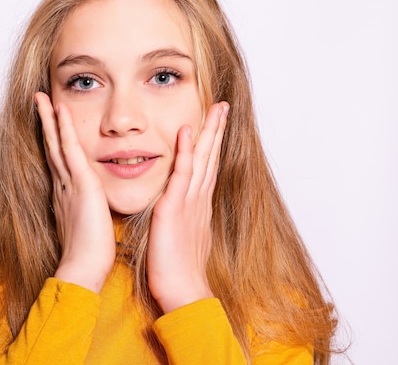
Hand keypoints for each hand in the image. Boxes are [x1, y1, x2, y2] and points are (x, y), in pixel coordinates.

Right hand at [35, 92, 115, 292]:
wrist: (83, 269)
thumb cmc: (89, 255)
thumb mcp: (89, 228)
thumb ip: (88, 215)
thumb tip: (93, 211)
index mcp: (66, 197)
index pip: (59, 162)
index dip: (53, 142)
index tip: (51, 127)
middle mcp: (62, 187)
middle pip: (52, 148)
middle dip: (45, 124)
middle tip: (39, 102)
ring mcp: (68, 184)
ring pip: (56, 144)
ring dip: (49, 119)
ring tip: (42, 97)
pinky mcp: (80, 184)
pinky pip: (70, 149)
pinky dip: (63, 128)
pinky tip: (60, 109)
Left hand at [147, 102, 228, 312]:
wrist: (182, 292)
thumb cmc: (178, 270)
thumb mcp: (182, 237)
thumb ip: (183, 220)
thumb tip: (180, 213)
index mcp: (198, 206)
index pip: (207, 168)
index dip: (212, 145)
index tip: (215, 124)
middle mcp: (198, 200)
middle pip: (211, 158)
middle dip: (217, 131)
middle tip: (222, 106)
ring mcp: (189, 202)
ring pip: (202, 160)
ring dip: (209, 132)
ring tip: (216, 108)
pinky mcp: (175, 208)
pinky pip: (182, 174)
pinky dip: (187, 152)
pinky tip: (187, 131)